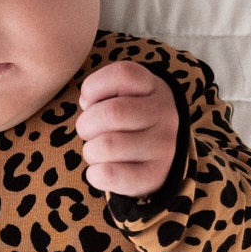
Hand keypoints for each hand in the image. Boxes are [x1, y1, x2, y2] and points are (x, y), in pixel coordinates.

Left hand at [74, 60, 177, 199]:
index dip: (94, 87)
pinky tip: (99, 170)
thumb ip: (103, 91)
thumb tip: (87, 103)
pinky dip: (94, 174)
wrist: (162, 157)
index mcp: (153, 88)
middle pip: (112, 113)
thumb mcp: (125, 96)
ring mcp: (163, 147)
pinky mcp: (154, 176)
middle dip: (86, 125)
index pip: (122, 74)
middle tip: (88, 133)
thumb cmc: (132, 122)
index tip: (91, 101)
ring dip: (90, 151)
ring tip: (97, 152)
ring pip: (108, 145)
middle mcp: (164, 115)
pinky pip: (110, 174)